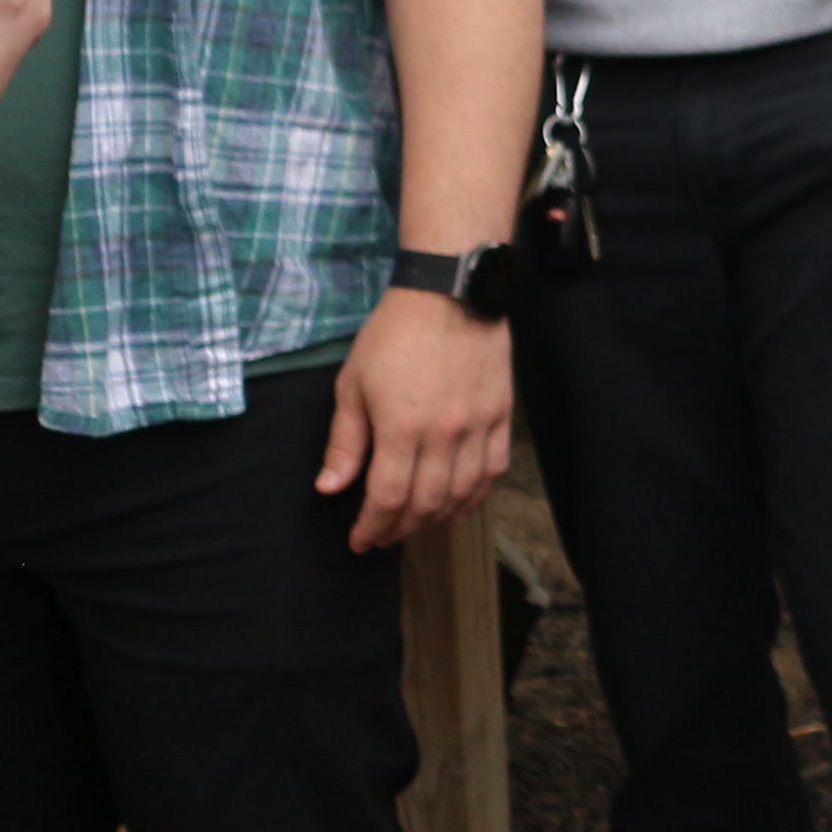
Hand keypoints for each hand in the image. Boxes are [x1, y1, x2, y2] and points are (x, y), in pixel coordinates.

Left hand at [320, 288, 514, 550]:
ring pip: (462, 493)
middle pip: (426, 504)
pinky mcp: (500, 413)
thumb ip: (345, 442)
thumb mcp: (353, 384)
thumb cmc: (394, 333)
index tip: (360, 540)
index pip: (387, 499)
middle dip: (401, 529)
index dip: (372, 527)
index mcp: (401, 428)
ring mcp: (477, 424)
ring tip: (418, 523)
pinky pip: (493, 468)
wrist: (450, 291)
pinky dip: (476, 494)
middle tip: (384, 535)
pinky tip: (460, 502)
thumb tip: (330, 488)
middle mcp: (443, 434)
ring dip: (438, 518)